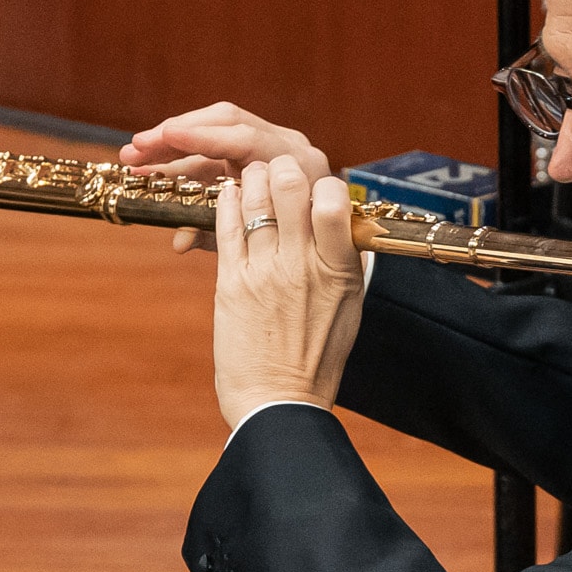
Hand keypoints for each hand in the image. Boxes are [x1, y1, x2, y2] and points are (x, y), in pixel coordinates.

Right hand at [126, 101, 332, 251]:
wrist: (333, 242)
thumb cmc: (301, 247)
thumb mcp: (263, 243)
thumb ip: (220, 236)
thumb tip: (178, 242)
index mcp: (295, 166)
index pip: (243, 139)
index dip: (202, 138)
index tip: (165, 137)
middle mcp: (285, 146)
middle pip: (224, 123)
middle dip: (174, 136)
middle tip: (134, 149)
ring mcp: (271, 144)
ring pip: (216, 129)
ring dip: (172, 144)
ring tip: (134, 156)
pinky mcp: (256, 150)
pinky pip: (217, 144)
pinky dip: (185, 154)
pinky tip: (155, 163)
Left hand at [212, 157, 364, 429]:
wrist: (278, 402)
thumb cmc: (315, 359)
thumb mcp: (347, 307)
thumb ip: (343, 263)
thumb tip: (342, 225)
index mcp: (338, 270)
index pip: (335, 200)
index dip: (323, 184)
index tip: (316, 189)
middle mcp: (302, 265)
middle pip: (289, 187)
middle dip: (281, 169)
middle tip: (277, 172)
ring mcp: (263, 272)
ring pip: (253, 199)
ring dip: (250, 179)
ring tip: (250, 180)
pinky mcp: (230, 284)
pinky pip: (225, 227)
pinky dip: (225, 201)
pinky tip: (227, 193)